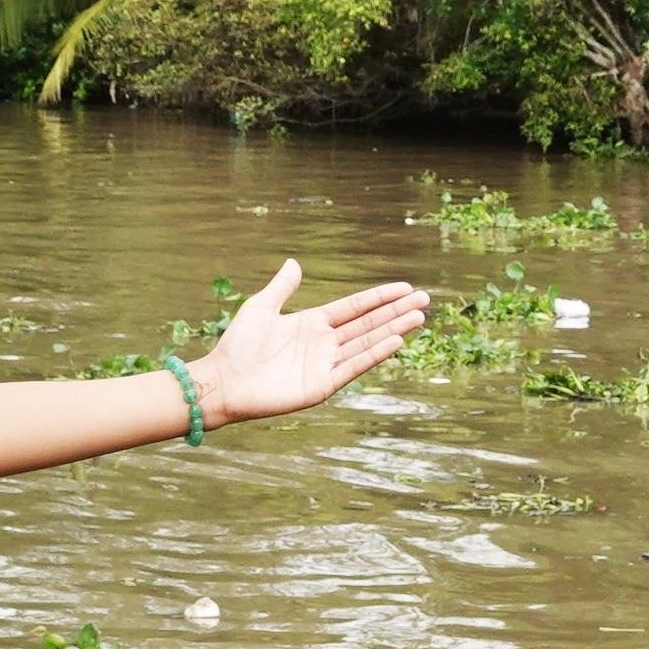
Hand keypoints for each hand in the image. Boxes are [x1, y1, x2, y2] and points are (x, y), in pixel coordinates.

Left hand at [192, 259, 429, 427]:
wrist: (223, 380)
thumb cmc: (237, 346)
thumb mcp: (261, 307)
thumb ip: (282, 288)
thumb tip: (294, 263)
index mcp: (313, 324)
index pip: (355, 308)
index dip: (380, 297)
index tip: (406, 287)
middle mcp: (324, 344)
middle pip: (368, 324)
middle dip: (396, 311)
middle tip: (425, 299)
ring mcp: (325, 365)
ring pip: (367, 343)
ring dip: (393, 330)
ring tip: (418, 317)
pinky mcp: (321, 386)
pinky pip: (353, 367)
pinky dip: (374, 354)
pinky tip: (394, 341)